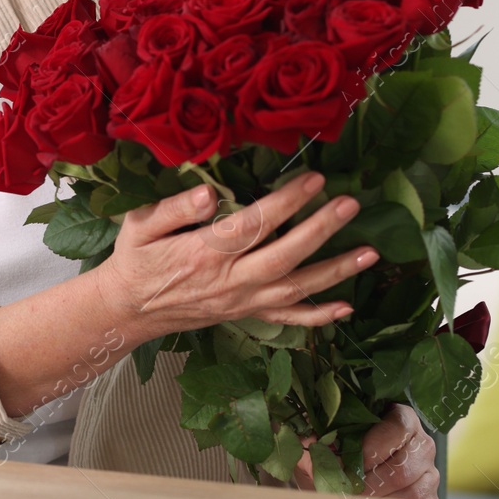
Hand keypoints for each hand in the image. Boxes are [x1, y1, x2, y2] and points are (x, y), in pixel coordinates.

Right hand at [92, 171, 377, 341]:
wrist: (129, 309)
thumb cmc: (136, 259)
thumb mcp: (139, 225)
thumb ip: (174, 207)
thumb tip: (209, 194)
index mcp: (203, 252)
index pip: (253, 225)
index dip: (287, 203)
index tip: (315, 180)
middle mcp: (229, 281)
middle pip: (284, 256)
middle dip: (321, 230)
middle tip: (350, 204)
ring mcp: (242, 302)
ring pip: (295, 288)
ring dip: (335, 271)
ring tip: (369, 252)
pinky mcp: (246, 314)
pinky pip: (288, 318)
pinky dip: (319, 315)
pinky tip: (347, 306)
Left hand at [288, 404, 439, 498]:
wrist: (349, 487)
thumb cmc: (339, 459)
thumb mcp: (324, 446)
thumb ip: (314, 439)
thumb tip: (304, 439)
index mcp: (400, 419)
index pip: (399, 425)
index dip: (374, 445)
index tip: (352, 460)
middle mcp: (420, 444)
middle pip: (405, 463)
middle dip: (371, 480)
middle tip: (347, 489)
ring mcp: (429, 473)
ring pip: (412, 491)